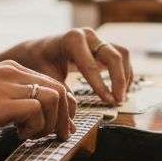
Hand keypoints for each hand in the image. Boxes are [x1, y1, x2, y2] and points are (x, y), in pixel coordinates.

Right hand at [0, 62, 75, 143]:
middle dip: (63, 117)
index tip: (55, 128)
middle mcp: (13, 73)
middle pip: (60, 89)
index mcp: (9, 69)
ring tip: (32, 136)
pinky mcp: (2, 104)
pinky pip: (37, 111)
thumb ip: (8, 102)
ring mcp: (8, 86)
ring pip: (55, 97)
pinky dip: (35, 128)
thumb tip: (26, 121)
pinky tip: (19, 135)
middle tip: (53, 137)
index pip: (52, 83)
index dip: (61, 108)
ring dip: (50, 123)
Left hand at [10, 28, 132, 105]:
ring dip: (124, 76)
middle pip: (114, 56)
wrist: (37, 49)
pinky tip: (120, 89)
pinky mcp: (102, 44)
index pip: (92, 66)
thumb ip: (61, 96)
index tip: (108, 102)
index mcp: (72, 40)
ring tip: (120, 96)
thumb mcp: (46, 78)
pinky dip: (124, 72)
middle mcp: (87, 35)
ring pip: (121, 54)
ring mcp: (96, 38)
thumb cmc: (39, 63)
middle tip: (117, 101)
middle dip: (118, 80)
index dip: (101, 86)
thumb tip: (72, 125)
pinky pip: (121, 56)